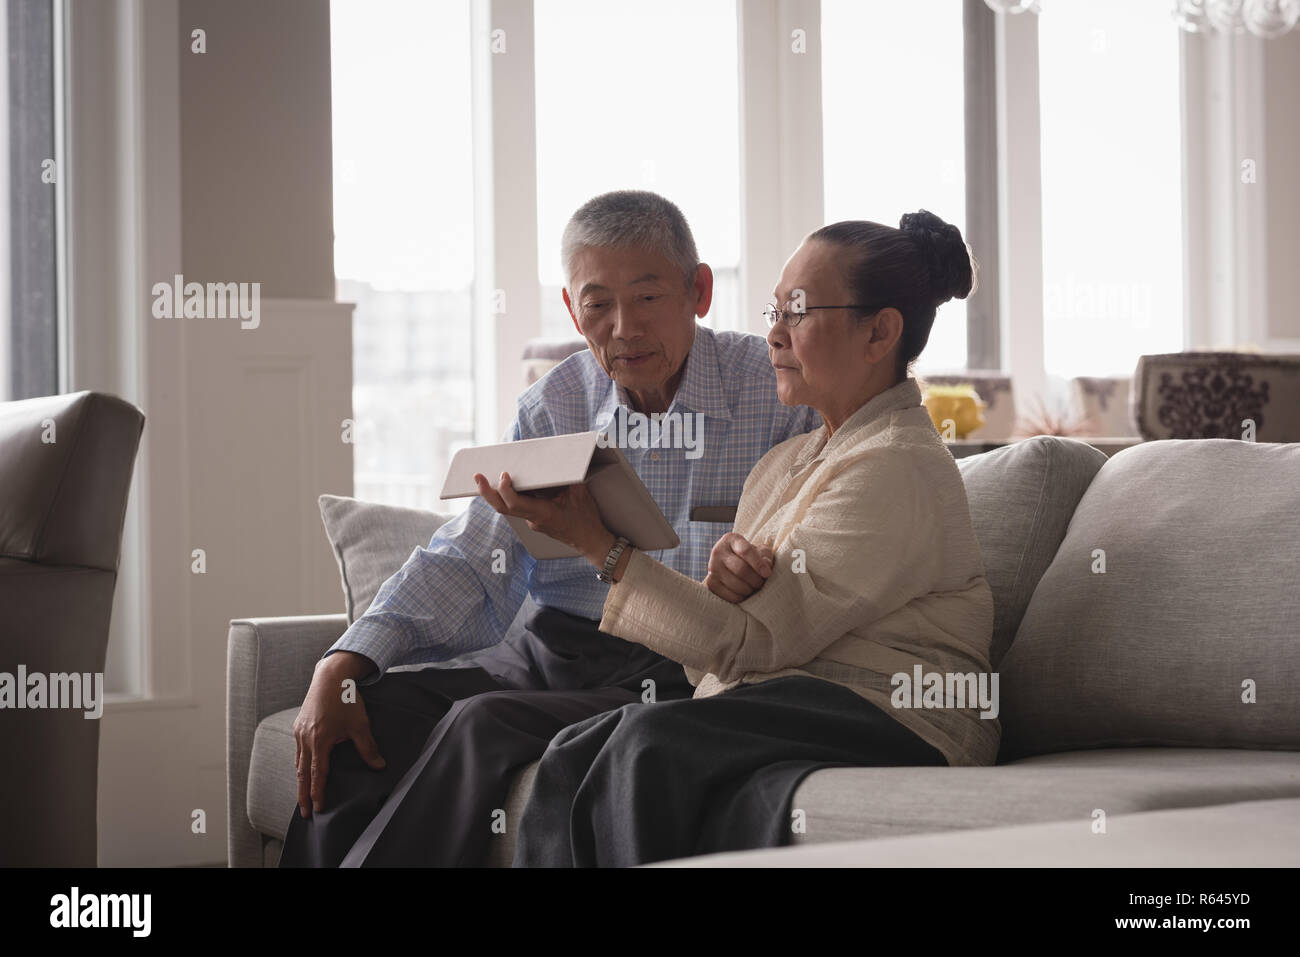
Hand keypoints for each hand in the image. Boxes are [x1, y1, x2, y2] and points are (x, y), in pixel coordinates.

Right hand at [292, 652, 385, 818]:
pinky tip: (304, 769)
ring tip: (303, 795)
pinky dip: (300, 764)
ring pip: (298, 762)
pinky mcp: (299, 725)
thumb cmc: (345, 699)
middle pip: (302, 773)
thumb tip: (379, 766)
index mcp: (319, 741)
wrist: (330, 676)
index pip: (317, 774)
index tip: (317, 809)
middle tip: (305, 813)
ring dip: (301, 780)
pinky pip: (297, 750)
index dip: (317, 793)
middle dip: (303, 795)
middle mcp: (305, 739)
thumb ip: (368, 748)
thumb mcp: (360, 724)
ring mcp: (299, 732)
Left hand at [475, 471, 614, 564]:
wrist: (590, 541)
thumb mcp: (578, 493)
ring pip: (509, 507)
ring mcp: (533, 522)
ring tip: (490, 477)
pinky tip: (514, 483)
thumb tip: (552, 464)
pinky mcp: (535, 521)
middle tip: (477, 477)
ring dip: (498, 493)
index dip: (504, 489)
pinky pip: (520, 507)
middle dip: (487, 492)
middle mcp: (533, 520)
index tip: (503, 475)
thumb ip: (563, 478)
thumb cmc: (586, 520)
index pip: (514, 504)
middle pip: (503, 507)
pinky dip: (513, 495)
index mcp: (542, 514)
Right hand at [704, 533, 774, 602]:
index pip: (746, 551)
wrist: (730, 568)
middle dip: (755, 579)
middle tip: (761, 583)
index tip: (767, 574)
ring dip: (749, 590)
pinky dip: (741, 597)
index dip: (758, 564)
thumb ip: (765, 556)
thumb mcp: (760, 552)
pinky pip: (729, 595)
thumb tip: (766, 567)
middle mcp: (718, 551)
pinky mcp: (710, 583)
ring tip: (753, 588)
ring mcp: (712, 567)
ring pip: (735, 584)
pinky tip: (744, 593)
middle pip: (741, 569)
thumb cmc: (749, 559)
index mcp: (731, 540)